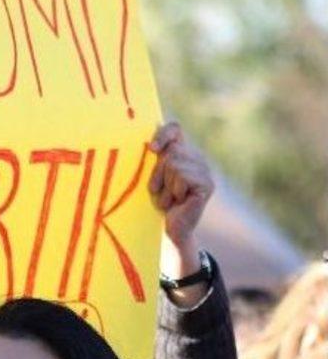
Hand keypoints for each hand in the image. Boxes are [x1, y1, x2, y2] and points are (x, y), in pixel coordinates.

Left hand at [149, 121, 213, 247]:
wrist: (175, 229)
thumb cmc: (162, 202)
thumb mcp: (156, 176)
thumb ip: (157, 157)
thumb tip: (152, 138)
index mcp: (185, 152)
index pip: (175, 129)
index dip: (163, 134)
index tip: (152, 149)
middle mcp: (198, 158)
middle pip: (171, 150)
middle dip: (159, 173)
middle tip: (162, 191)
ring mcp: (205, 170)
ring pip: (174, 164)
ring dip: (165, 185)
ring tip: (170, 198)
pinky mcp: (207, 184)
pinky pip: (182, 176)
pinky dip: (174, 192)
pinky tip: (179, 201)